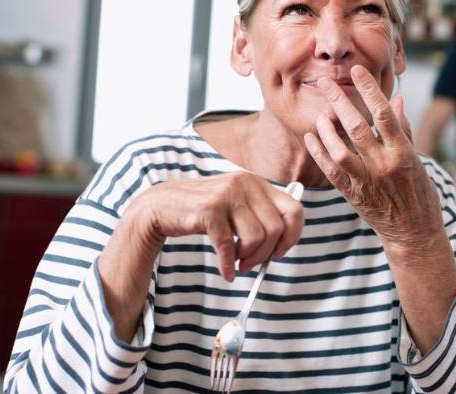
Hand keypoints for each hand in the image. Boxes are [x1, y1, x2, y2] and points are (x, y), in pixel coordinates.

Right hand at [124, 172, 303, 280]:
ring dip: (247, 259)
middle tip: (251, 265)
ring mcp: (227, 195)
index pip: (294, 209)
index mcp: (257, 183)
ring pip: (256, 238)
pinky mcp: (209, 210)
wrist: (161, 205)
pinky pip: (228, 246)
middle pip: (276, 229)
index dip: (292, 235)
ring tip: (236, 262)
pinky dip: (228, 265)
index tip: (280, 252)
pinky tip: (226, 272)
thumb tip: (282, 245)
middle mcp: (245, 184)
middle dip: (266, 254)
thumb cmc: (203, 211)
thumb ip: (259, 216)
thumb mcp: (236, 204)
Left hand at [304, 65, 446, 257]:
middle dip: (340, 102)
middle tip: (326, 82)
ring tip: (320, 113)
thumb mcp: (417, 160)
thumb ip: (403, 130)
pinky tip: (312, 137)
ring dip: (326, 129)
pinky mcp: (353, 195)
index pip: (384, 114)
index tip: (358, 71)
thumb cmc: (419, 194)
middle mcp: (384, 166)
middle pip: (357, 127)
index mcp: (403, 153)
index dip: (370, 90)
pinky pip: (331, 171)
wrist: (414, 233)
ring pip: (340, 150)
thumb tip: (396, 101)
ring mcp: (367, 181)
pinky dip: (319, 152)